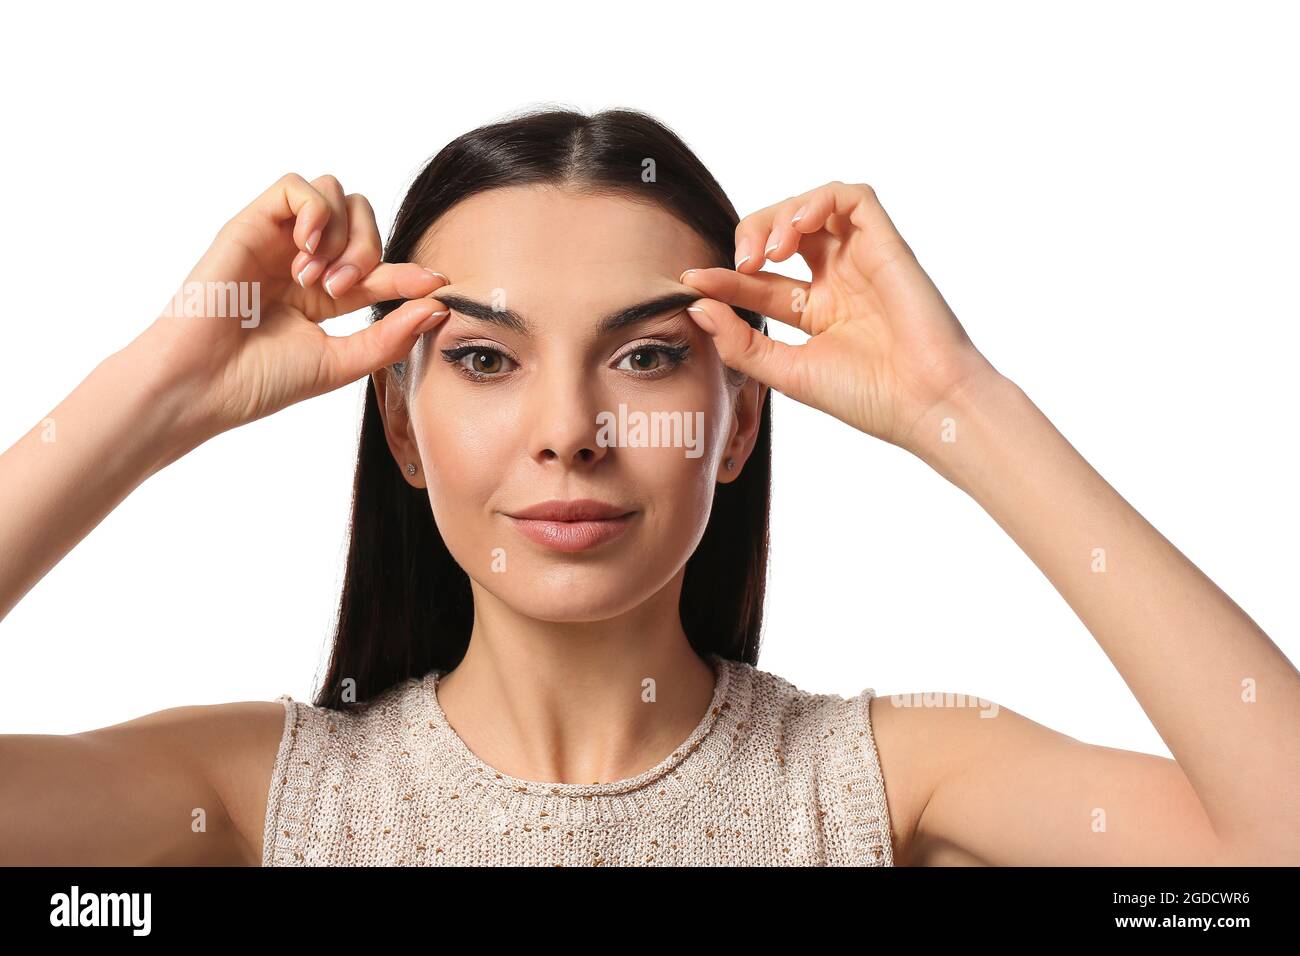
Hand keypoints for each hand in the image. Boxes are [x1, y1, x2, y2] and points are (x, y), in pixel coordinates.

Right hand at [127, 172, 450, 447]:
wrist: (204, 383)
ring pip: (334, 193)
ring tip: (317, 277)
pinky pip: (296, 187)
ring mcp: (277, 241)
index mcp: (325, 294)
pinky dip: (314, 210)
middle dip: (369, 249)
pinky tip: (306, 249)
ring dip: (342, 233)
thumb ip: (391, 336)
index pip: (380, 267)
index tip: (436, 284)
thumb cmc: (261, 380)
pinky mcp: (250, 224)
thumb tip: (439, 306)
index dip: (410, 272)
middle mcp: (303, 261)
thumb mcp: (342, 362)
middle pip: (363, 217)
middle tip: (345, 289)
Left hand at [680, 180, 996, 455]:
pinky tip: (799, 227)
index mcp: (817, 313)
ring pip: (813, 207)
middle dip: (751, 234)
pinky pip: (853, 197)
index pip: (759, 281)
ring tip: (769, 252)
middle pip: (783, 232)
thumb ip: (740, 343)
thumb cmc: (867, 397)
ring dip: (780, 216)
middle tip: (741, 262)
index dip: (722, 277)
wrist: (924, 404)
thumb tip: (696, 306)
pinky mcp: (887, 244)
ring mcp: (862, 260)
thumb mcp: (787, 372)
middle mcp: (839, 281)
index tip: (692, 280)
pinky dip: (819, 200)